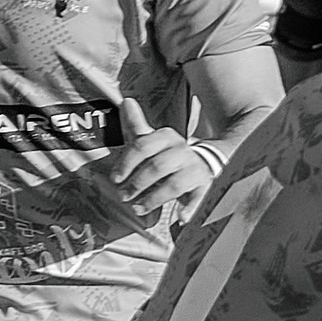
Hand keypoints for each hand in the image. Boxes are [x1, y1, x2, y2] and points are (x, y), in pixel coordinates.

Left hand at [107, 97, 212, 215]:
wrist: (206, 162)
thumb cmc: (169, 155)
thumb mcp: (153, 140)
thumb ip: (137, 124)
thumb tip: (125, 100)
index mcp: (167, 137)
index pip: (143, 145)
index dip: (126, 162)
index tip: (115, 179)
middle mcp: (182, 150)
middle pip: (157, 166)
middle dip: (137, 183)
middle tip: (124, 196)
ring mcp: (195, 169)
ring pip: (174, 184)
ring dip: (154, 199)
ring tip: (139, 208)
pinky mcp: (205, 186)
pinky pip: (199, 198)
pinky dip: (190, 209)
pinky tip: (180, 219)